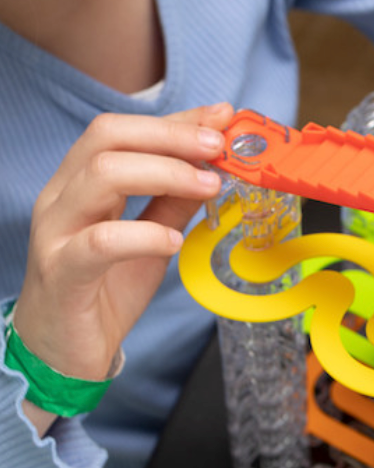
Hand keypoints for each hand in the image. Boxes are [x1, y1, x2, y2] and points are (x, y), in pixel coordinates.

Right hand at [13, 103, 233, 388]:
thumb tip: (214, 171)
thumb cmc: (102, 290)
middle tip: (219, 147)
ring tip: (209, 186)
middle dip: (171, 135)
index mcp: (80, 184)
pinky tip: (173, 240)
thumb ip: (173, 205)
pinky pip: (100, 242)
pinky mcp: (63, 273)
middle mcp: (62, 198)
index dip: (175, 120)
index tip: (222, 117)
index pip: (123, 131)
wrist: (61, 350)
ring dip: (165, 173)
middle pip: (108, 138)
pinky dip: (143, 235)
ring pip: (101, 176)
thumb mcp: (149, 241)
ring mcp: (57, 233)